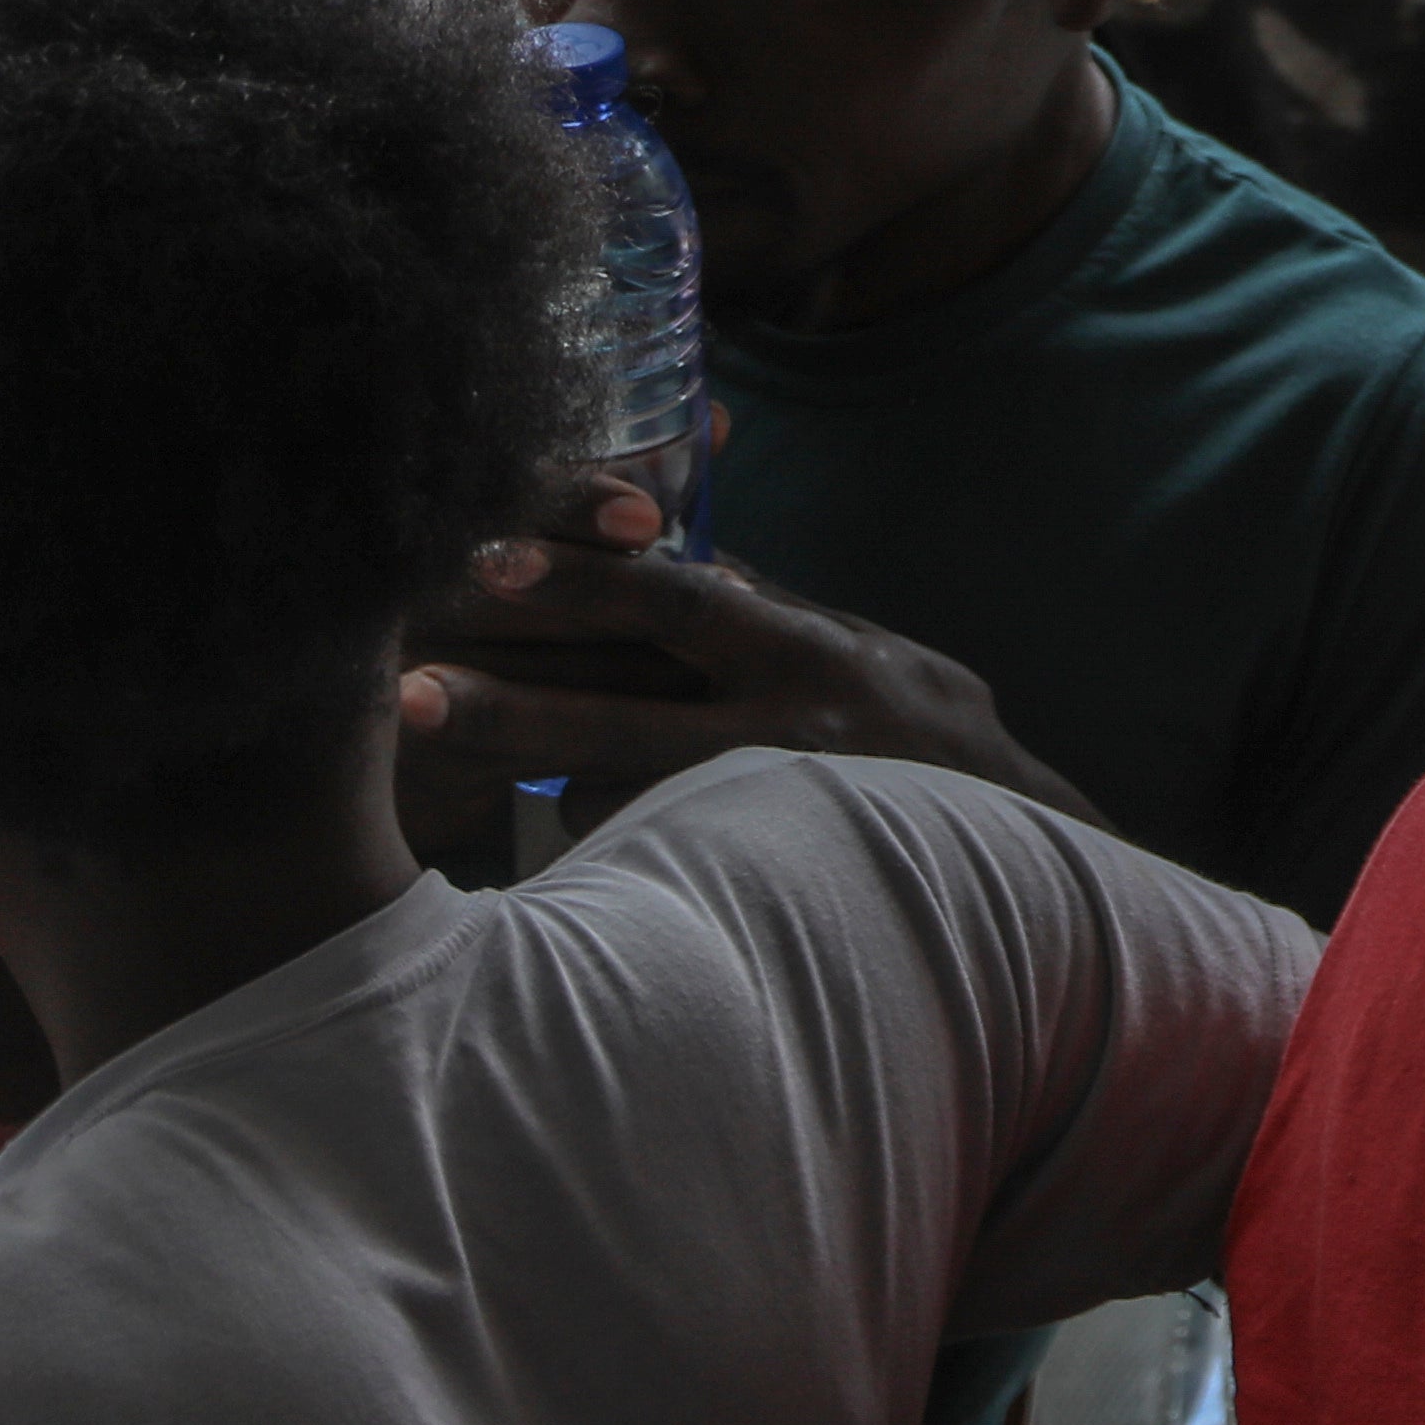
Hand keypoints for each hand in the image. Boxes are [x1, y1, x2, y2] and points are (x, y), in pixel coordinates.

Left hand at [397, 509, 1081, 848]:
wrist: (1019, 840)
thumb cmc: (918, 731)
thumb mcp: (853, 649)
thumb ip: (759, 608)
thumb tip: (671, 554)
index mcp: (801, 646)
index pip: (674, 598)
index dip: (579, 577)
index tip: (484, 554)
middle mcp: (780, 721)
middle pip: (618, 703)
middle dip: (507, 690)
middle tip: (405, 682)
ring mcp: (766, 803)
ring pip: (617, 786)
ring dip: (525, 760)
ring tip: (431, 727)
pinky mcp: (758, 871)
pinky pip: (650, 850)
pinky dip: (596, 831)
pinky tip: (539, 821)